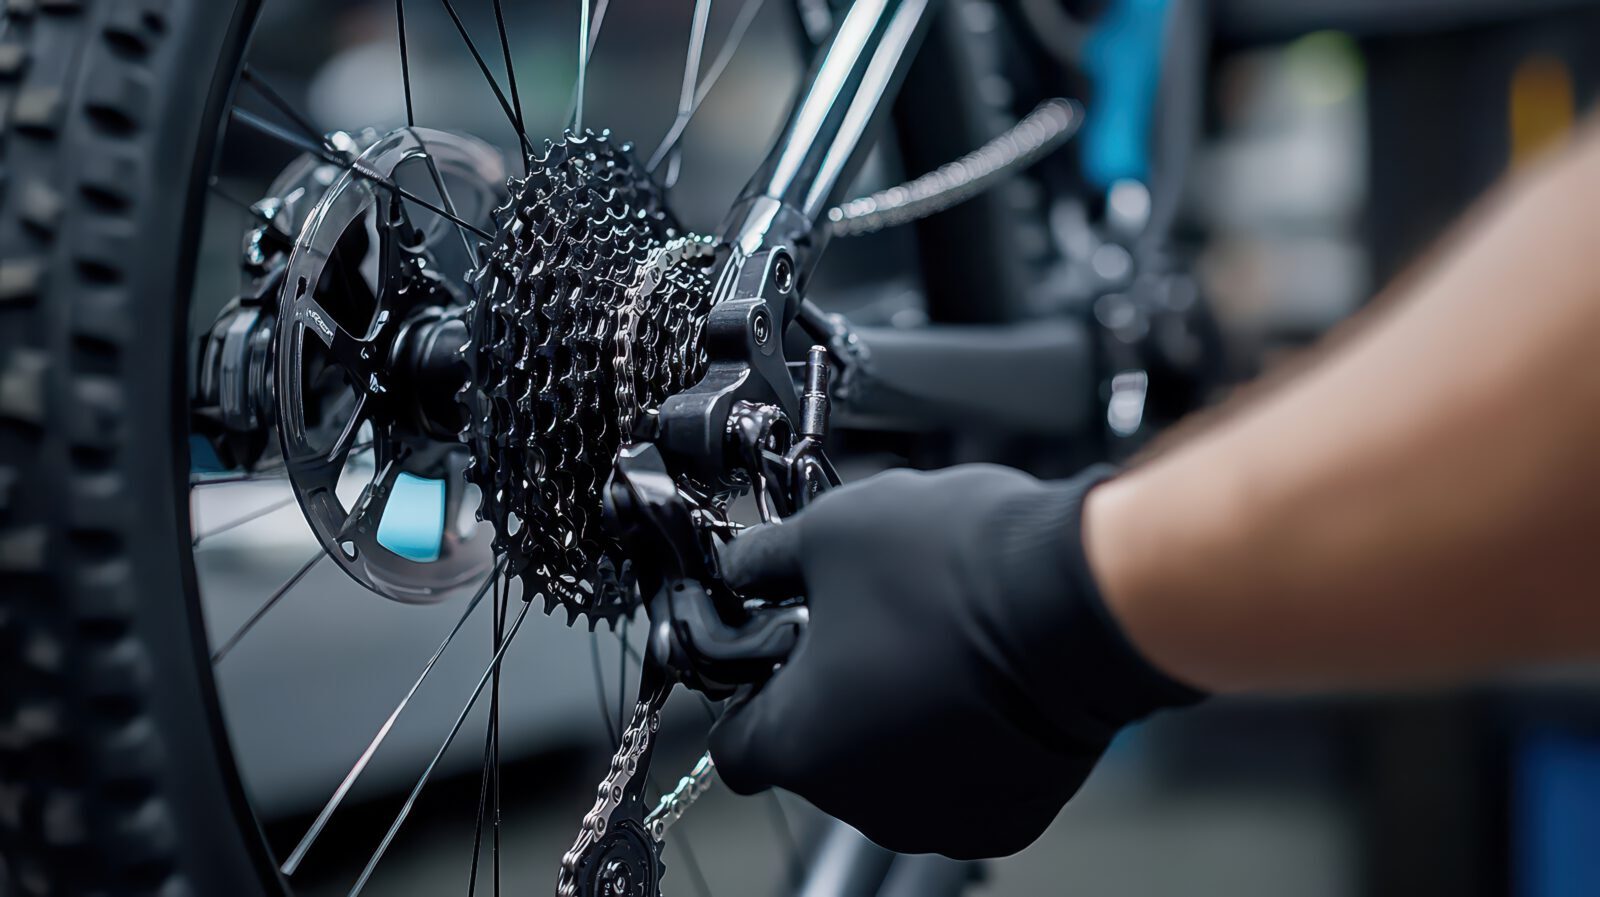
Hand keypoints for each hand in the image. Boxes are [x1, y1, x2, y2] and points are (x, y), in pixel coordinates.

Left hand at [709, 464, 1201, 858]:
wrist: (1083, 597)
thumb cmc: (960, 570)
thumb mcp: (829, 530)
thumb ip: (766, 560)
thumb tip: (744, 566)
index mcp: (800, 744)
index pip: (733, 745)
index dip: (746, 689)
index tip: (773, 652)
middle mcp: (862, 801)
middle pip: (815, 754)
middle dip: (828, 692)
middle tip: (862, 624)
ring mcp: (938, 817)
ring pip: (887, 768)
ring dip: (893, 715)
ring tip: (930, 640)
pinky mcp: (1004, 817)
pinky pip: (956, 781)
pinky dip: (957, 739)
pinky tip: (976, 677)